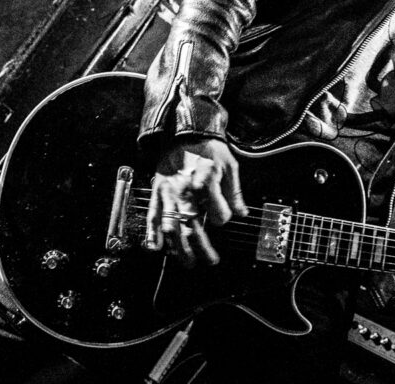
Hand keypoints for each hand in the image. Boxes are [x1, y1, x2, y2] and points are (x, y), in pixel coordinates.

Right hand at [145, 136, 248, 266]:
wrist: (185, 132)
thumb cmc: (209, 149)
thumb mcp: (230, 166)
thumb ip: (234, 192)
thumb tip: (241, 213)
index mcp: (207, 183)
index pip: (219, 214)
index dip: (223, 219)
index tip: (224, 218)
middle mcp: (187, 191)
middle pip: (194, 227)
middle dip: (203, 249)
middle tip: (211, 261)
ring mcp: (169, 193)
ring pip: (173, 227)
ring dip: (180, 249)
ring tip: (188, 262)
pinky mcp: (158, 192)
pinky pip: (153, 215)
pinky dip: (152, 233)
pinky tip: (156, 248)